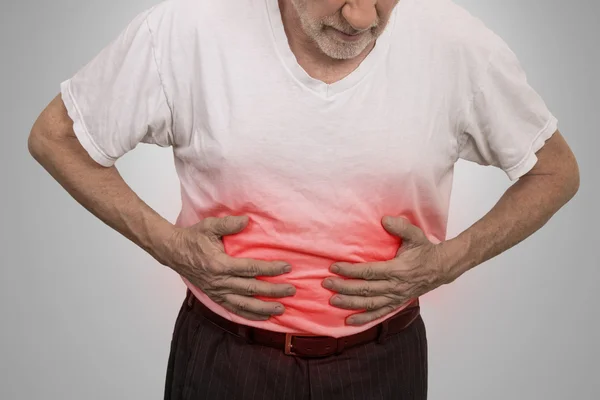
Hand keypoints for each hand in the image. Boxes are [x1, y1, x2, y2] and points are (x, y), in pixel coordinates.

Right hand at [164, 215, 295, 320]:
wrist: (174, 252)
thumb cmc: (193, 238)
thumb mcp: (210, 226)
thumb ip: (229, 224)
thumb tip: (247, 220)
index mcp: (220, 264)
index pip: (251, 268)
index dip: (270, 269)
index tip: (287, 267)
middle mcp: (219, 282)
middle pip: (251, 289)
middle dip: (273, 291)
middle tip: (291, 291)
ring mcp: (217, 292)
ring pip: (243, 305)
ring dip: (263, 308)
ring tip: (281, 309)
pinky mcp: (215, 297)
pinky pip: (233, 310)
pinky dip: (249, 315)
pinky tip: (263, 317)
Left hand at [322, 216, 455, 325]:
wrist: (440, 268)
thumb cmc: (425, 251)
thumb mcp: (416, 235)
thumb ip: (401, 227)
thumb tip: (385, 220)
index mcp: (398, 269)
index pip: (369, 271)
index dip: (350, 270)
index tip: (334, 267)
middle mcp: (395, 286)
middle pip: (365, 289)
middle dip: (344, 287)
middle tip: (326, 283)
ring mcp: (396, 297)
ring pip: (370, 304)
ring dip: (350, 303)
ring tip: (333, 301)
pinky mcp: (397, 303)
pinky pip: (379, 314)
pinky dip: (365, 319)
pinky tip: (350, 321)